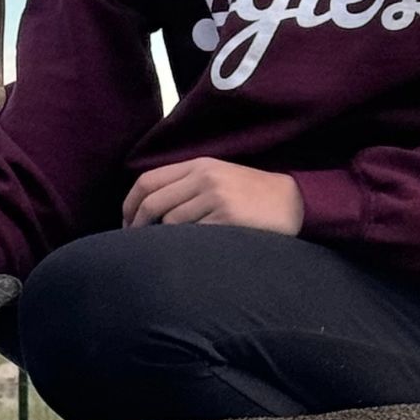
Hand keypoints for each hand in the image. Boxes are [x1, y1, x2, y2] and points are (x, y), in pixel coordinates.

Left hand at [121, 158, 304, 233]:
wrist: (294, 202)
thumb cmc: (252, 194)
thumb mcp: (218, 177)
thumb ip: (186, 185)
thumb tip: (146, 208)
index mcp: (199, 165)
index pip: (147, 181)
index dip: (129, 204)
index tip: (125, 224)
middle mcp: (205, 178)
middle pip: (153, 203)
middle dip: (137, 226)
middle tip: (135, 244)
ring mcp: (217, 198)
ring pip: (170, 223)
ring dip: (161, 240)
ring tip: (164, 251)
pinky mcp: (229, 219)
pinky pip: (192, 236)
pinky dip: (184, 246)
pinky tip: (188, 253)